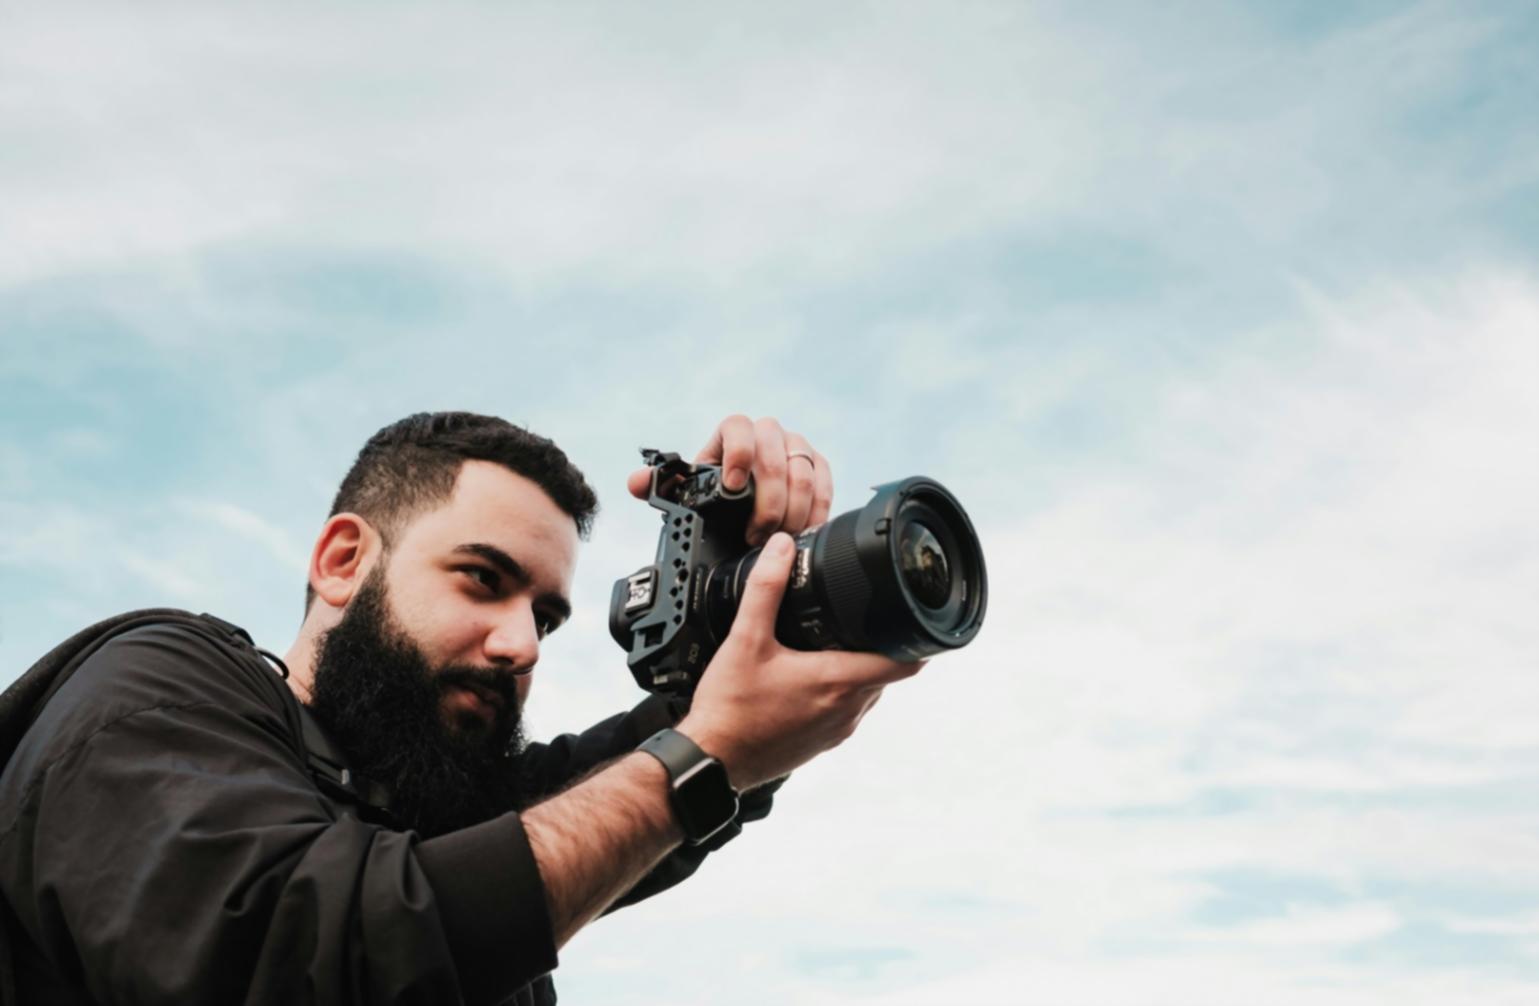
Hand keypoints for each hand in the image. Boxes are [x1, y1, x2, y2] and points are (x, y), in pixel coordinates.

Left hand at [628, 415, 833, 545]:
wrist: (748, 504)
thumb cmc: (716, 495)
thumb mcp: (688, 492)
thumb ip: (662, 486)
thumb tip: (636, 483)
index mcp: (733, 432)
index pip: (738, 426)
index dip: (738, 453)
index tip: (733, 487)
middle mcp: (768, 433)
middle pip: (776, 456)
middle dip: (768, 500)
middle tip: (755, 534)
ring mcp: (796, 447)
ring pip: (804, 472)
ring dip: (792, 510)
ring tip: (777, 539)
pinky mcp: (818, 466)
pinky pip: (825, 483)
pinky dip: (816, 511)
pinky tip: (803, 532)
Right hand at [675, 532, 924, 790]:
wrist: (712, 760)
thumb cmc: (730, 709)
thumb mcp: (745, 639)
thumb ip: (765, 588)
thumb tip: (781, 549)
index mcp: (838, 682)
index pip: (905, 664)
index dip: (917, 640)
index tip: (912, 618)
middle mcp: (846, 710)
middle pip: (886, 674)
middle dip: (879, 647)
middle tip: (863, 620)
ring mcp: (836, 731)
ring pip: (866, 693)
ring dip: (858, 670)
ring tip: (833, 645)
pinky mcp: (821, 744)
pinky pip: (845, 712)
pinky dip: (839, 692)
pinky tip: (809, 678)